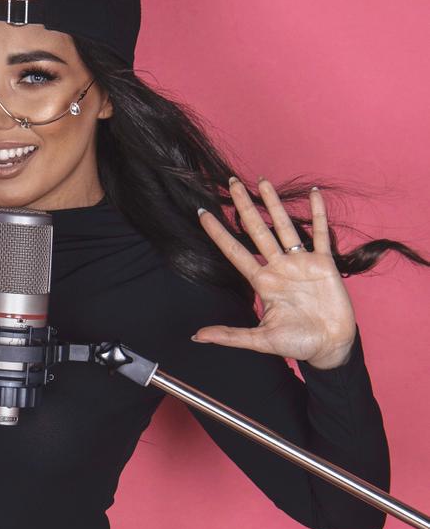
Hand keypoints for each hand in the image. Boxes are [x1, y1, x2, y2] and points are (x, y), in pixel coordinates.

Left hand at [193, 176, 356, 368]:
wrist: (330, 347)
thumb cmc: (296, 344)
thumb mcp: (260, 339)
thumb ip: (230, 335)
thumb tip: (198, 336)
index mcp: (262, 281)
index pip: (234, 251)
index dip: (218, 232)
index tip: (202, 213)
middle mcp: (278, 267)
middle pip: (257, 229)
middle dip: (244, 206)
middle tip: (231, 182)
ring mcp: (300, 262)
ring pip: (284, 225)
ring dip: (274, 203)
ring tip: (262, 181)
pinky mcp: (323, 263)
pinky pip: (319, 233)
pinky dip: (317, 213)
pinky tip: (314, 194)